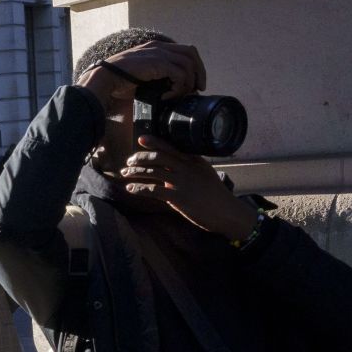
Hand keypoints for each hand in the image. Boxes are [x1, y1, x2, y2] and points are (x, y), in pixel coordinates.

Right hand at [79, 41, 206, 112]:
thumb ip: (155, 76)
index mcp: (157, 47)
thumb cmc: (118, 80)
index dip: (194, 66)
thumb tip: (167, 90)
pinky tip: (167, 96)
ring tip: (180, 95)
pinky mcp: (158, 63)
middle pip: (191, 53)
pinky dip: (178, 88)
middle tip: (199, 89)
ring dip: (188, 82)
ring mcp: (159, 53)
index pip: (184, 51)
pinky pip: (179, 75)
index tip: (193, 83)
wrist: (105, 78)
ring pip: (188, 64)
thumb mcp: (142, 75)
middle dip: (199, 72)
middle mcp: (160, 47)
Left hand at [118, 136, 257, 238]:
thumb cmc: (216, 195)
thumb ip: (189, 170)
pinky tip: (130, 189)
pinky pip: (153, 190)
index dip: (154, 142)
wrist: (227, 211)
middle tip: (129, 161)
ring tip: (125, 174)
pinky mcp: (177, 197)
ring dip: (135, 172)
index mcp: (194, 160)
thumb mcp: (205, 175)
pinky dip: (139, 188)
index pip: (171, 147)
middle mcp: (187, 168)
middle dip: (140, 158)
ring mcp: (181, 181)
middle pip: (158, 157)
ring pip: (153, 172)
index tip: (141, 139)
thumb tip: (171, 171)